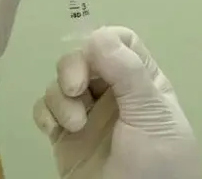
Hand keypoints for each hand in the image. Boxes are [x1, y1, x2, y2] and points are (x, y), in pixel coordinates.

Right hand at [33, 26, 201, 178]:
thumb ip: (128, 73)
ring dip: (61, 98)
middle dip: (74, 68)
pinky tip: (55, 131)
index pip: (121, 42)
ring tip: (75, 126)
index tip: (95, 58)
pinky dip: (45, 114)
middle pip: (83, 57)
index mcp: (143, 83)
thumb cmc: (157, 165)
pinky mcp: (64, 137)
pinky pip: (44, 110)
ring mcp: (87, 115)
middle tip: (77, 90)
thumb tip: (98, 35)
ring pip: (60, 83)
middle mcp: (114, 94)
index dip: (103, 41)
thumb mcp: (152, 115)